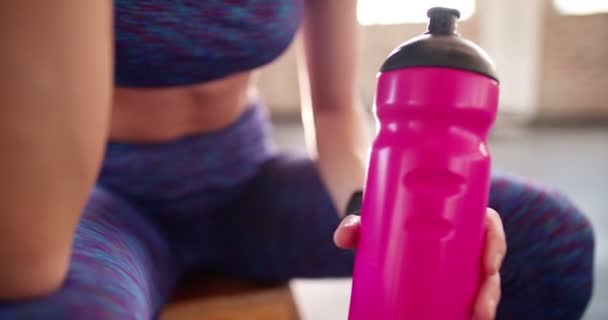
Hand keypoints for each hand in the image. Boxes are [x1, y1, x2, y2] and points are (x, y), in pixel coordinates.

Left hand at [334, 208, 506, 319]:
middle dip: (491, 290)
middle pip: (489, 262)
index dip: (494, 245)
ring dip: (485, 306)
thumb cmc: (381, 212)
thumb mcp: (370, 216)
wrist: (373, 218)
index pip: (488, 225)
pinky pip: (465, 294)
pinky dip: (468, 311)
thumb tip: (343, 237)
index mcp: (457, 212)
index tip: (488, 265)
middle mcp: (462, 236)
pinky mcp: (448, 277)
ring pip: (482, 283)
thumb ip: (354, 224)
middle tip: (480, 309)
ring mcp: (456, 259)